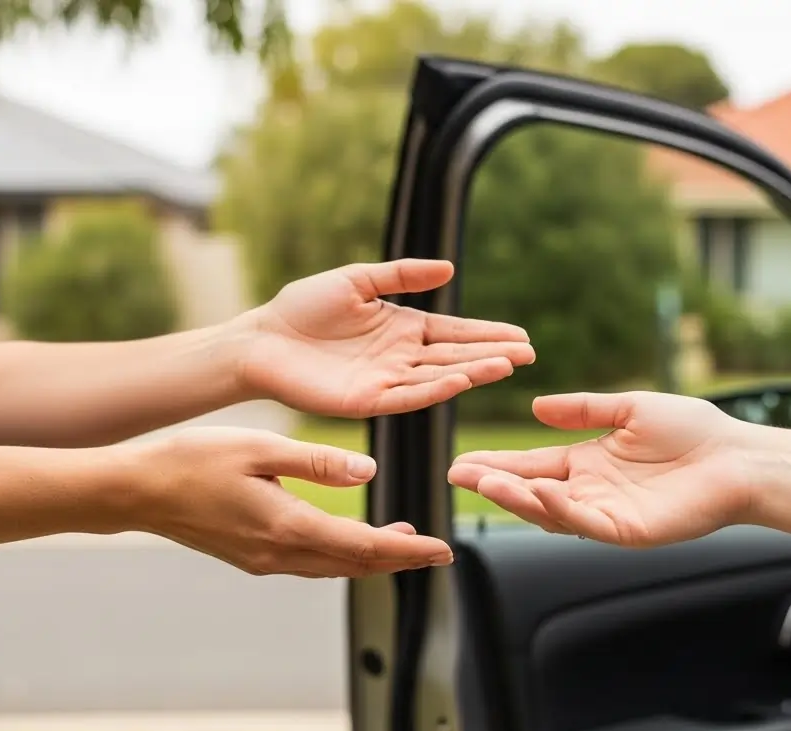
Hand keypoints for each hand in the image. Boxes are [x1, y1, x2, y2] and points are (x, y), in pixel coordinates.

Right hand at [114, 427, 452, 576]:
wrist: (136, 492)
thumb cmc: (191, 461)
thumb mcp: (258, 447)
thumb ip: (316, 461)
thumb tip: (369, 470)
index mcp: (286, 526)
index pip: (362, 546)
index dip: (407, 550)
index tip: (442, 548)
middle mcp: (278, 553)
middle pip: (354, 564)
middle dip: (398, 559)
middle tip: (435, 551)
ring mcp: (262, 560)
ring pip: (332, 566)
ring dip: (369, 558)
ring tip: (401, 543)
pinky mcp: (250, 556)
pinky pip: (308, 562)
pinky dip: (338, 554)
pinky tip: (347, 538)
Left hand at [236, 260, 535, 417]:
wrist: (261, 339)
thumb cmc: (303, 308)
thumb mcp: (357, 280)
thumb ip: (402, 275)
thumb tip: (450, 269)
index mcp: (403, 329)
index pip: (455, 333)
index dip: (488, 335)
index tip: (522, 338)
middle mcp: (401, 358)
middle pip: (456, 356)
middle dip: (493, 355)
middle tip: (529, 354)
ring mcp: (387, 381)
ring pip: (439, 377)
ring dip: (474, 371)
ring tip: (507, 365)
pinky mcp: (368, 401)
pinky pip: (409, 396)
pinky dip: (436, 389)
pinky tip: (461, 379)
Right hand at [447, 392, 755, 546]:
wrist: (739, 457)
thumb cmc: (695, 431)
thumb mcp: (630, 409)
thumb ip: (584, 409)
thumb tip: (537, 405)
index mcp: (588, 463)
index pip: (531, 464)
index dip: (497, 464)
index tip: (462, 460)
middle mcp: (591, 492)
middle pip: (531, 491)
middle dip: (494, 484)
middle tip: (459, 475)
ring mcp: (607, 514)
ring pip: (551, 512)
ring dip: (518, 498)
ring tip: (487, 483)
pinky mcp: (628, 531)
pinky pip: (585, 523)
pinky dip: (559, 510)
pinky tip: (537, 493)